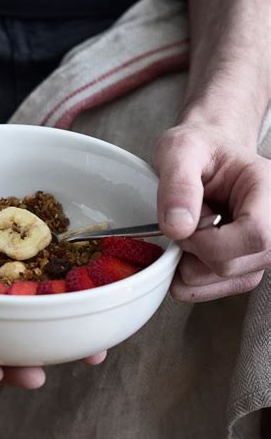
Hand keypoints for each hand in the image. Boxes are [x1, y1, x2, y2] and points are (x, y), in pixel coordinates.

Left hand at [154, 123, 270, 301]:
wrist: (207, 155)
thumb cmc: (200, 149)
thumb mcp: (179, 150)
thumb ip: (177, 184)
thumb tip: (178, 228)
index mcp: (268, 189)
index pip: (256, 234)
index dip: (209, 240)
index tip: (184, 225)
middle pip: (237, 264)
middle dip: (195, 251)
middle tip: (184, 221)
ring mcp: (266, 248)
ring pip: (229, 281)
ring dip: (192, 264)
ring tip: (191, 230)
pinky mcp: (250, 265)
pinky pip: (221, 288)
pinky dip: (194, 277)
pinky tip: (189, 250)